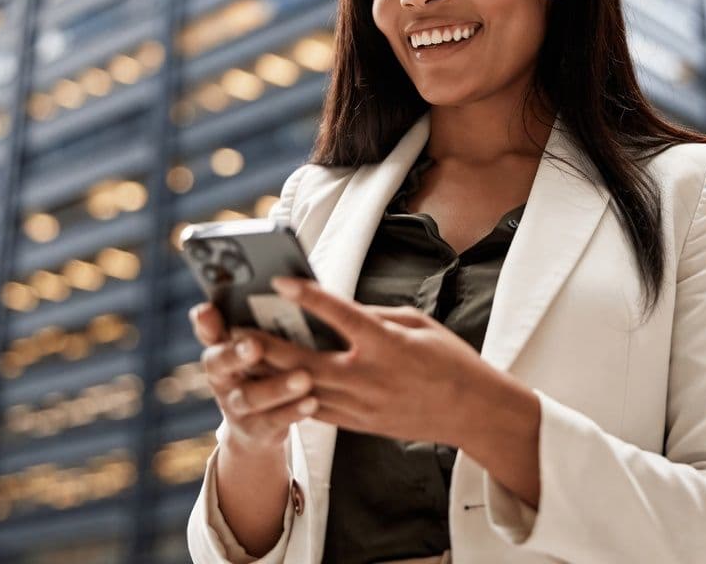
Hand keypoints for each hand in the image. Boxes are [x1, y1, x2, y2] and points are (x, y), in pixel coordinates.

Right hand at [189, 301, 318, 452]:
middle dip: (236, 353)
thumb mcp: (255, 343)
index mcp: (220, 348)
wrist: (256, 427)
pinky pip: (273, 422)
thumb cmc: (262, 368)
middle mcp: (221, 377)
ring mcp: (236, 407)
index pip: (207, 331)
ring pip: (250, 397)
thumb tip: (275, 284)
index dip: (205, 323)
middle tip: (255, 345)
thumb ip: (255, 319)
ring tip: (303, 377)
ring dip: (276, 387)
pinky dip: (292, 411)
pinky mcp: (256, 430)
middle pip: (220, 364)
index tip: (208, 309)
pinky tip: (312, 401)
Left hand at [242, 275, 495, 447]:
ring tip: (242, 357)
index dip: (309, 296)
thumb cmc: (449, 360)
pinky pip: (315, 409)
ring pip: (302, 389)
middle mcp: (369, 377)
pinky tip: (269, 383)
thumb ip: (375, 315)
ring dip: (269, 374)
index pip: (341, 316)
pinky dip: (290, 394)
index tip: (280, 281)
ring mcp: (361, 405)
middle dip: (265, 345)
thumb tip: (339, 309)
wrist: (471, 413)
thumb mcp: (418, 322)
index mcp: (387, 344)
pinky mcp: (358, 424)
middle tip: (234, 328)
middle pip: (304, 361)